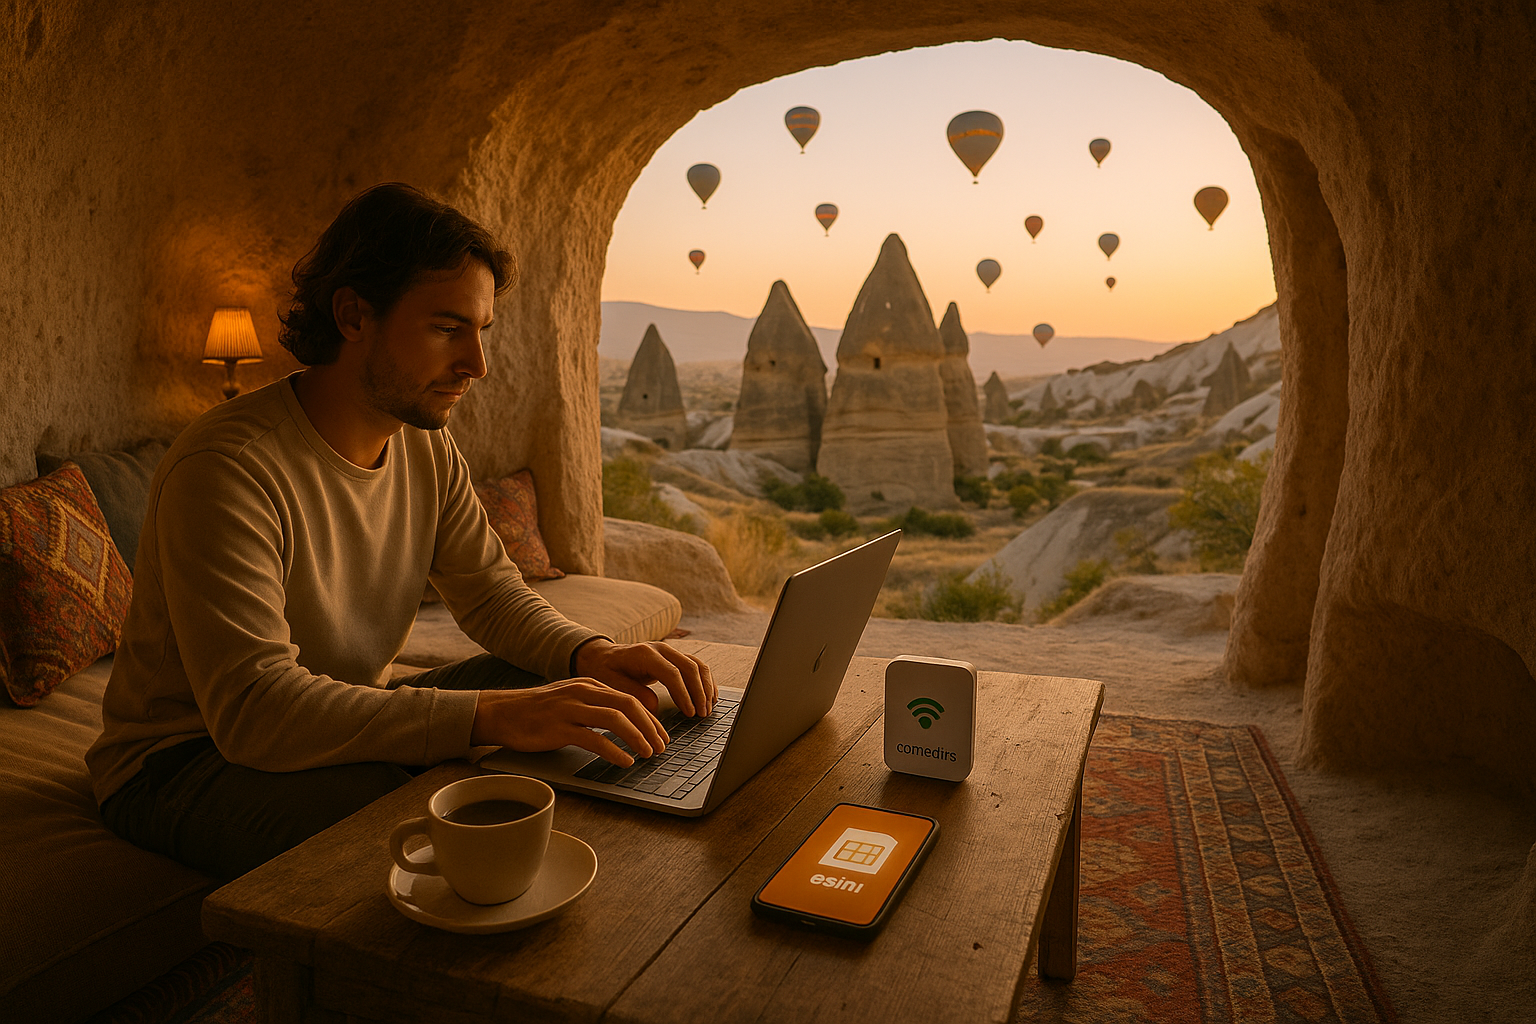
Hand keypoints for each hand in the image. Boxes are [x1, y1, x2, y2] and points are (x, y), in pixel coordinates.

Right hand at [470, 680, 668, 766]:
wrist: (501, 713)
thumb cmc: (537, 710)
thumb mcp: (570, 699)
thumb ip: (594, 704)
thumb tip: (623, 720)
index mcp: (589, 685)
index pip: (629, 697)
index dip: (650, 718)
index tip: (661, 735)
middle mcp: (582, 692)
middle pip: (628, 705)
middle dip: (650, 727)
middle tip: (662, 746)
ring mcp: (570, 709)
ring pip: (615, 719)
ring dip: (637, 737)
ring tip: (649, 753)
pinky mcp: (559, 728)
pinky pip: (593, 738)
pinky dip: (614, 751)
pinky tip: (625, 761)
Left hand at [575, 639, 716, 718]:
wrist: (603, 656)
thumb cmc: (606, 670)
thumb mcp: (611, 683)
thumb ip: (633, 693)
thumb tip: (655, 707)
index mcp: (645, 654)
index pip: (672, 673)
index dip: (684, 694)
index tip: (690, 712)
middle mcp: (660, 648)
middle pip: (689, 667)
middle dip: (699, 692)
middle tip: (703, 714)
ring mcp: (669, 651)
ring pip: (696, 664)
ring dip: (705, 687)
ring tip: (708, 708)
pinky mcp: (673, 656)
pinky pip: (696, 665)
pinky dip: (705, 680)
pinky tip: (709, 696)